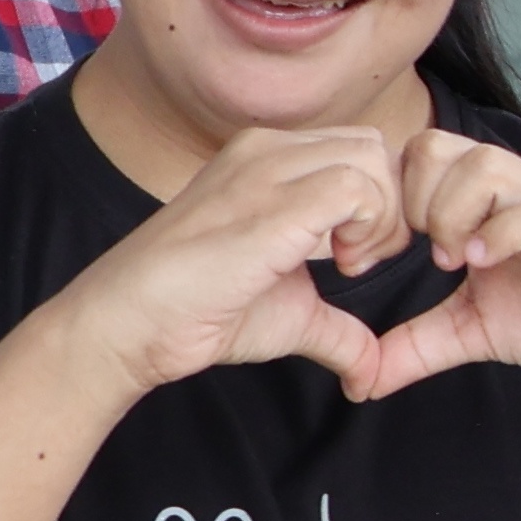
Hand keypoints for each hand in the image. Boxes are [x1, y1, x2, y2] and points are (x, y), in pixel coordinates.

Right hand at [47, 125, 408, 394]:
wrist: (130, 322)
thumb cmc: (201, 313)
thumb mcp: (290, 314)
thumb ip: (339, 330)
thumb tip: (372, 372)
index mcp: (267, 160)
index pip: (359, 151)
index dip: (378, 204)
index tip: (356, 259)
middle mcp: (266, 151)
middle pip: (373, 148)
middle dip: (390, 206)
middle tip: (359, 261)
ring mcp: (264, 169)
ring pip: (370, 159)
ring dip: (381, 217)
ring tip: (348, 264)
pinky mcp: (269, 202)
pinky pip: (356, 187)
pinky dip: (370, 227)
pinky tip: (341, 266)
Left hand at [345, 132, 520, 400]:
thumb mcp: (473, 331)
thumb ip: (416, 345)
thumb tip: (360, 380)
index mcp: (484, 199)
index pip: (415, 155)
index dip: (385, 201)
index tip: (378, 258)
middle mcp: (514, 188)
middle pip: (438, 144)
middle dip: (413, 201)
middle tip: (421, 256)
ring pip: (486, 164)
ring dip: (454, 214)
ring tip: (455, 262)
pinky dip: (501, 235)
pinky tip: (485, 267)